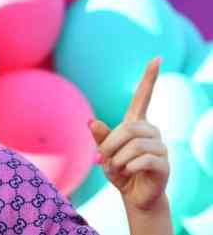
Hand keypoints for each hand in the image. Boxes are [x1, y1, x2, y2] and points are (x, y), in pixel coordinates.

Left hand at [89, 58, 169, 209]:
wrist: (134, 195)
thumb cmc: (118, 170)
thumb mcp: (104, 153)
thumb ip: (100, 138)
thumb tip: (91, 121)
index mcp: (136, 124)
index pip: (143, 97)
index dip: (149, 78)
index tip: (157, 58)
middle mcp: (152, 131)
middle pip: (128, 128)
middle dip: (110, 145)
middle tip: (103, 160)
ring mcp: (161, 147)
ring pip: (134, 145)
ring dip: (117, 159)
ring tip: (115, 169)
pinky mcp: (164, 164)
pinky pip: (142, 160)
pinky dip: (128, 167)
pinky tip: (127, 173)